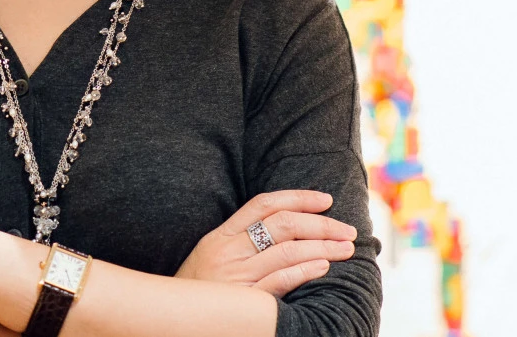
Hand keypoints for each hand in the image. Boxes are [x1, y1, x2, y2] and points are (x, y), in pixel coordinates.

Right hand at [174, 190, 357, 296]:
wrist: (170, 319)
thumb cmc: (196, 290)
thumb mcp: (210, 256)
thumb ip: (240, 240)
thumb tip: (284, 227)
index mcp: (221, 236)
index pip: (264, 204)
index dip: (298, 198)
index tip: (326, 200)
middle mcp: (229, 252)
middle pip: (282, 224)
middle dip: (320, 224)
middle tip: (346, 229)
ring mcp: (236, 276)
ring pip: (286, 250)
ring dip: (322, 247)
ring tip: (345, 248)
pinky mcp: (243, 300)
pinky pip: (278, 281)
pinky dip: (303, 271)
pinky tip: (323, 267)